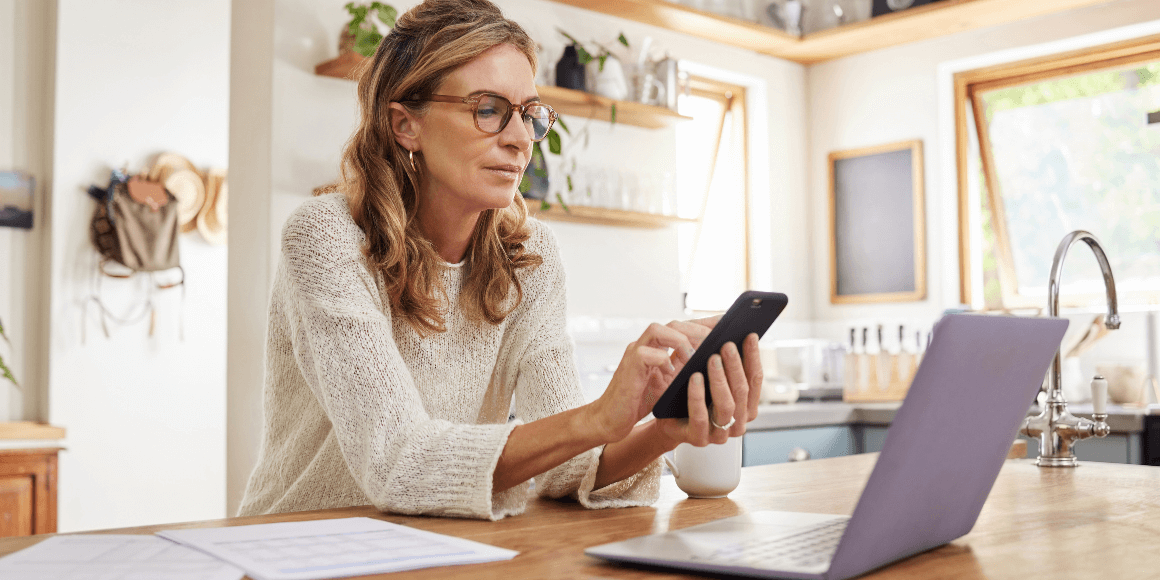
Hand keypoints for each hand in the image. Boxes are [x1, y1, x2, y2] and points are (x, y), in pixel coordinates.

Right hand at [586, 320, 712, 442]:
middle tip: (717, 340)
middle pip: (673, 323)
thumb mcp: (670, 383)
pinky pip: (645, 354)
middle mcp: (646, 344)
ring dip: (681, 340)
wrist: (612, 418)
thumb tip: (715, 363)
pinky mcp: (628, 367)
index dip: (705, 323)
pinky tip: (672, 373)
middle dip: (697, 329)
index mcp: (658, 346)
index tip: (728, 324)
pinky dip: (662, 361)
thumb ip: (685, 368)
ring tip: (696, 355)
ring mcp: (635, 353)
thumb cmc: (640, 401)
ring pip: (657, 330)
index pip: (684, 327)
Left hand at [656, 332, 762, 446]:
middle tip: (727, 345)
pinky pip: (700, 417)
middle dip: (735, 366)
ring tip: (712, 358)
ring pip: (727, 405)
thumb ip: (721, 357)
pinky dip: (698, 396)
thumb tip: (728, 327)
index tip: (749, 336)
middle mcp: (737, 423)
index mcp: (745, 407)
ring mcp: (720, 434)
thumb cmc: (688, 393)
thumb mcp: (706, 373)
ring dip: (720, 379)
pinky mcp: (698, 439)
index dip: (754, 357)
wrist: (664, 419)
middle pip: (742, 391)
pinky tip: (694, 378)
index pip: (755, 380)